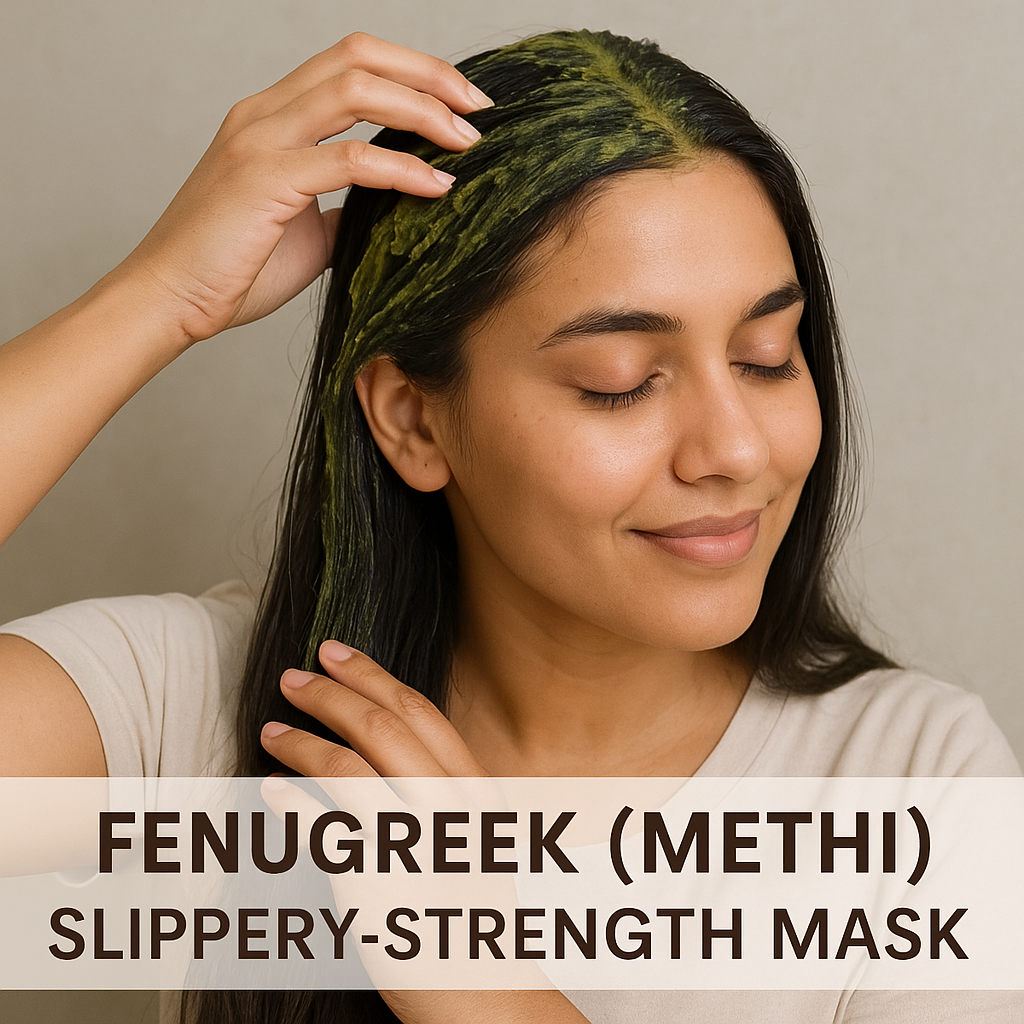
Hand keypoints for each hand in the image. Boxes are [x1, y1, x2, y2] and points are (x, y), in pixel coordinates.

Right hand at [116, 32, 490, 347]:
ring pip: (356, 90)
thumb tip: (392, 207)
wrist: (170, 300)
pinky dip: (403, 169)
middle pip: (359, 56)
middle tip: (480, 108)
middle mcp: (264, 113)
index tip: (460, 103)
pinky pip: (350, 160)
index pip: (351, 63)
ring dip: (423, 110)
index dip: (412, 71)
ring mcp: (261, 140)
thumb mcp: (305, 230)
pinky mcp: (265, 179)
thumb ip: (346, 207)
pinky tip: (437, 186)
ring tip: (467, 141)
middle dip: (429, 73)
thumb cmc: (233, 269)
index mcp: (272, 117)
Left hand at [260, 641, 590, 1023]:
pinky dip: (291, 805)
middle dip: (330, 694)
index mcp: (474, 789)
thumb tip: (381, 746)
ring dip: (301, 742)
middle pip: (378, 727)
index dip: (372, 675)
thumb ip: (443, 789)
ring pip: (344, 769)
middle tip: (292, 677)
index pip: (418, 712)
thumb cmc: (475, 912)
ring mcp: (411, 843)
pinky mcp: (373, 883)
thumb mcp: (475, 836)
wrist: (485, 991)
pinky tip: (271, 791)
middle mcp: (446, 807)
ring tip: (271, 731)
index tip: (337, 653)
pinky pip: (321, 830)